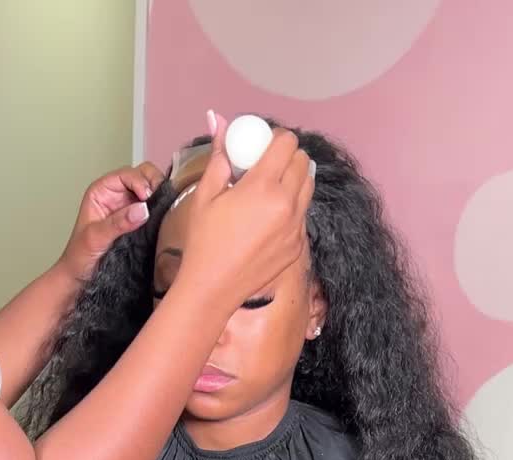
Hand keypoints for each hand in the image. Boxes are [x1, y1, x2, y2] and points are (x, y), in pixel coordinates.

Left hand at [59, 161, 164, 282]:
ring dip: (160, 198)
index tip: (147, 197)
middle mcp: (117, 196)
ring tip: (165, 210)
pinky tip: (165, 220)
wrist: (79, 279)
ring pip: (152, 193)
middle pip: (143, 177)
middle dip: (154, 184)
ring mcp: (129, 210)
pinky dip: (162, 212)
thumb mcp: (95, 238)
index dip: (141, 181)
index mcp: (102, 191)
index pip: (127, 174)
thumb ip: (117, 223)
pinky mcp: (138, 224)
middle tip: (161, 201)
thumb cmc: (79, 257)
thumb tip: (143, 209)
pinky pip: (154, 212)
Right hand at [179, 112, 313, 313]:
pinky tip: (268, 217)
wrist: (213, 288)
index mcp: (263, 187)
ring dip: (294, 179)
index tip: (262, 145)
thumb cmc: (204, 241)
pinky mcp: (298, 246)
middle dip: (288, 156)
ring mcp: (296, 227)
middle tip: (267, 164)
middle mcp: (286, 205)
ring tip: (270, 189)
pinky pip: (302, 215)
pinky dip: (291, 207)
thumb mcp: (205, 195)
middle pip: (303, 161)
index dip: (276, 138)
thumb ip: (219, 155)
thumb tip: (218, 118)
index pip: (287, 143)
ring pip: (308, 186)